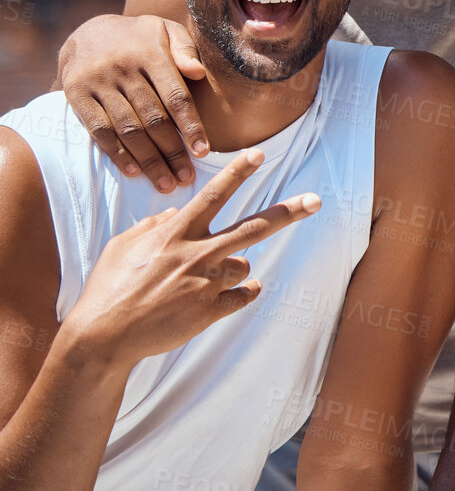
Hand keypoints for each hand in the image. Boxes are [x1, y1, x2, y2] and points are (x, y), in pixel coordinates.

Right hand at [58, 14, 207, 192]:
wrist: (88, 31)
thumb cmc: (140, 37)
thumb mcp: (165, 30)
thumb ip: (185, 49)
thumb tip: (199, 72)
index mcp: (150, 54)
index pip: (176, 96)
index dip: (190, 126)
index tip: (203, 152)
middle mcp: (123, 69)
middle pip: (152, 118)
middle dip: (172, 152)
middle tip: (186, 178)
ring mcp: (97, 82)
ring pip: (127, 128)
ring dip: (147, 159)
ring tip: (164, 183)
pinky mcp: (76, 94)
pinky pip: (98, 129)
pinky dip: (116, 153)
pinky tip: (133, 171)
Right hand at [60, 148, 318, 367]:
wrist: (103, 337)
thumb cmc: (109, 288)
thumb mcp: (124, 245)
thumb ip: (155, 225)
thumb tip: (177, 213)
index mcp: (174, 234)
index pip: (212, 195)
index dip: (237, 173)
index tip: (259, 153)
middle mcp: (195, 254)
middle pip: (252, 228)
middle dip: (288, 212)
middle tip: (315, 200)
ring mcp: (206, 284)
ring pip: (245, 266)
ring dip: (233, 269)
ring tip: (201, 281)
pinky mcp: (210, 311)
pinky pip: (244, 296)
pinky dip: (242, 294)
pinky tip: (226, 296)